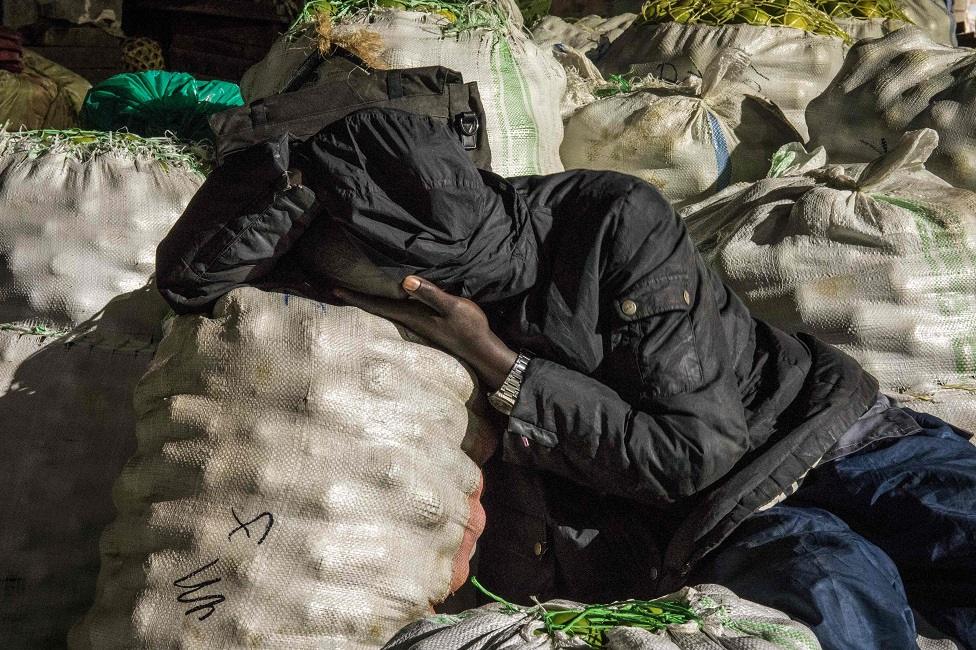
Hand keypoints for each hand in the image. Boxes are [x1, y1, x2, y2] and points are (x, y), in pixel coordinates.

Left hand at [333, 276, 518, 390]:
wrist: (482, 350)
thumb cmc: (469, 328)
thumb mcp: (453, 307)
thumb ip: (430, 294)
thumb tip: (405, 281)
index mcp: (412, 316)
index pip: (378, 304)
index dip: (356, 296)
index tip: (333, 289)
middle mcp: (410, 321)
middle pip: (377, 307)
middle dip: (357, 297)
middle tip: (335, 288)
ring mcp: (418, 324)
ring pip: (387, 309)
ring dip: (370, 301)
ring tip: (354, 291)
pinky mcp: (425, 323)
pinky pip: (398, 310)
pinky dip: (387, 303)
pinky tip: (388, 299)